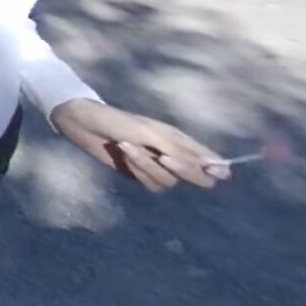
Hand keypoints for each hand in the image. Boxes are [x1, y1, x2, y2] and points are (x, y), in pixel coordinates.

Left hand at [51, 99, 231, 191]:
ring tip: (129, 146)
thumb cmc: (119, 122)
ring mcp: (156, 167)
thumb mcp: (151, 135)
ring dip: (148, 166)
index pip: (208, 159)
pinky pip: (150, 184)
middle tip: (162, 157)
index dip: (216, 168)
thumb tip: (217, 167)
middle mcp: (173, 155)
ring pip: (168, 182)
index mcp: (180, 140)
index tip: (221, 174)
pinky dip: (138, 170)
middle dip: (181, 170)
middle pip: (195, 177)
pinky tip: (124, 154)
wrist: (85, 123)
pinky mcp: (140, 175)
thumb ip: (182, 152)